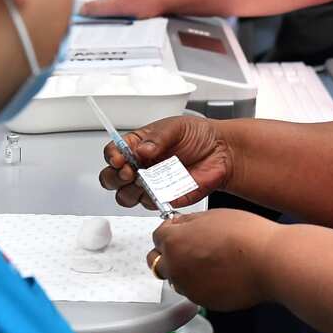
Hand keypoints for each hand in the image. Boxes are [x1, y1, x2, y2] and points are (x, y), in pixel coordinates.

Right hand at [98, 116, 234, 209]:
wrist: (222, 153)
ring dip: (129, 191)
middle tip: (130, 172)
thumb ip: (157, 138)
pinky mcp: (163, 199)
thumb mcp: (176, 127)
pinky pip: (148, 204)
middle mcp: (139, 166)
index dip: (113, 156)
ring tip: (144, 182)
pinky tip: (162, 189)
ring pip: (124, 196)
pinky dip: (152, 199)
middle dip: (115, 177)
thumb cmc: (199, 136)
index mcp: (137, 145)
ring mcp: (149, 184)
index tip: (120, 158)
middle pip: (111, 178)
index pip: (113, 152)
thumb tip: (142, 149)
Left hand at [148, 210, 279, 309]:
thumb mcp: (211, 215)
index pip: (157, 236)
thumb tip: (178, 225)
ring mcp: (188, 288)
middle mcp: (175, 268)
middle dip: (169, 253)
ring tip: (208, 260)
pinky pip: (194, 290)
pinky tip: (218, 273)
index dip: (170, 230)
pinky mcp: (203, 301)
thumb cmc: (245, 236)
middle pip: (159, 261)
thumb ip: (188, 222)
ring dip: (184, 270)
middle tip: (188, 246)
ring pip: (176, 278)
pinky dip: (201, 283)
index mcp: (173, 243)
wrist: (268, 262)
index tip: (180, 229)